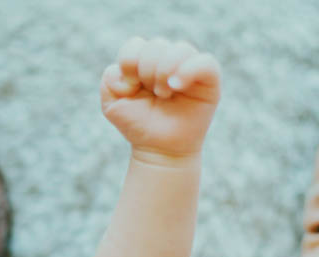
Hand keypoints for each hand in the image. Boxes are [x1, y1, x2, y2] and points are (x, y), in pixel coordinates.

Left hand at [100, 37, 220, 157]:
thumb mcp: (112, 105)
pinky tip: (176, 86)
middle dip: (147, 71)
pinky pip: (206, 62)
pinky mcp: (209, 80)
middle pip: (156, 45)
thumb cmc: (138, 125)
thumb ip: (109, 80)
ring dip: (164, 72)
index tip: (130, 88)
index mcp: (145, 62)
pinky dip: (188, 71)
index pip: (136, 45)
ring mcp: (189, 68)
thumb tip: (124, 69)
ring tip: (163, 94)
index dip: (128, 63)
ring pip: (180, 49)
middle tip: (152, 95)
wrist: (159, 150)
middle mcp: (168, 60)